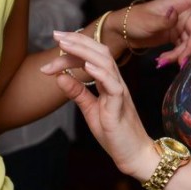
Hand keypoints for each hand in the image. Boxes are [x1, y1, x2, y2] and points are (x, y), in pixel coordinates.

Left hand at [40, 31, 156, 178]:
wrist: (134, 155)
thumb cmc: (115, 134)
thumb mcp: (90, 110)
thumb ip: (77, 93)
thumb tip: (59, 77)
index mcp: (109, 82)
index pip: (93, 56)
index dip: (75, 46)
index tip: (56, 41)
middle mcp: (116, 82)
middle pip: (100, 52)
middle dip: (78, 41)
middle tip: (56, 35)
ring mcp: (120, 93)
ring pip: (106, 63)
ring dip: (84, 52)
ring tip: (66, 45)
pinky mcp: (120, 107)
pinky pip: (113, 85)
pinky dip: (100, 73)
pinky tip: (87, 66)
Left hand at [125, 0, 190, 66]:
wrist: (120, 32)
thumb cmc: (132, 20)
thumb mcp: (147, 21)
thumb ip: (163, 20)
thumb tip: (175, 14)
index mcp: (177, 5)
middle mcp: (180, 15)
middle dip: (189, 48)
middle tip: (181, 62)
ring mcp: (177, 27)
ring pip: (188, 43)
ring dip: (179, 55)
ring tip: (165, 62)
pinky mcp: (173, 37)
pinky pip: (181, 48)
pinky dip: (174, 56)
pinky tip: (164, 61)